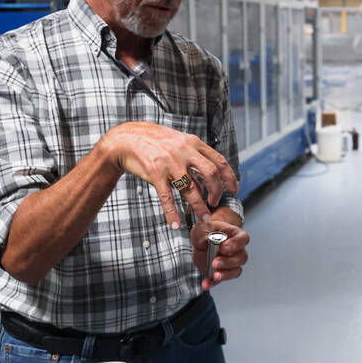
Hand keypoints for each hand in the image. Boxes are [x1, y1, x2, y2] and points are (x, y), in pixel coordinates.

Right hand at [103, 121, 237, 228]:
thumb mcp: (178, 145)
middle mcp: (184, 151)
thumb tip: (205, 185)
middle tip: (215, 203)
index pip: (219, 160)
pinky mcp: (155, 173)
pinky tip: (175, 224)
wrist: (127, 138)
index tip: (234, 189)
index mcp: (193, 143)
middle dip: (217, 192)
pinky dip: (172, 213)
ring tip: (203, 217)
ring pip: (191, 189)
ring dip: (199, 207)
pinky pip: (167, 197)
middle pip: (211, 174)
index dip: (230, 177)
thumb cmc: (155, 143)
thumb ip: (193, 161)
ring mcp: (170, 162)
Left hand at [190, 216, 248, 290]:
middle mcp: (237, 250)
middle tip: (215, 262)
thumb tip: (206, 242)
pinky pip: (220, 280)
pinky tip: (206, 284)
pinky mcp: (222, 272)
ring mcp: (231, 262)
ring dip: (225, 274)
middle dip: (228, 262)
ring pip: (235, 271)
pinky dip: (213, 283)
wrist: (201, 241)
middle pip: (241, 258)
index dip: (236, 244)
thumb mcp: (202, 229)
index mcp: (235, 235)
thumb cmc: (206, 231)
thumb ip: (203, 235)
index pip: (243, 238)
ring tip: (215, 275)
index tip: (224, 248)